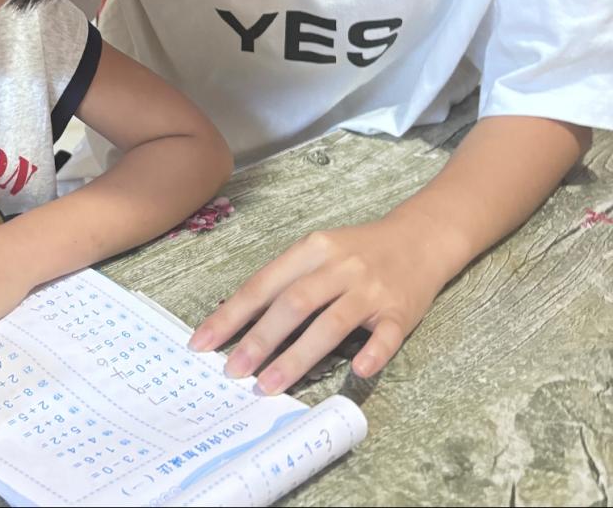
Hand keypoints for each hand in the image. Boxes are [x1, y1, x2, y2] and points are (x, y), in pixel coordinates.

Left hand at [189, 211, 455, 393]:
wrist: (419, 238)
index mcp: (311, 250)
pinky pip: (386, 335)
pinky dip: (372, 353)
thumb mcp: (318, 252)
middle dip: (259, 340)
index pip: (263, 285)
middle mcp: (338, 267)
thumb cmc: (359, 250)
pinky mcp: (401, 311)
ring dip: (297, 356)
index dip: (231, 315)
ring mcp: (370, 289)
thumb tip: (239, 318)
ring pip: (330, 323)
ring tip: (269, 385)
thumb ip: (286, 280)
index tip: (203, 342)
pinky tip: (356, 372)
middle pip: (293, 304)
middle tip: (233, 371)